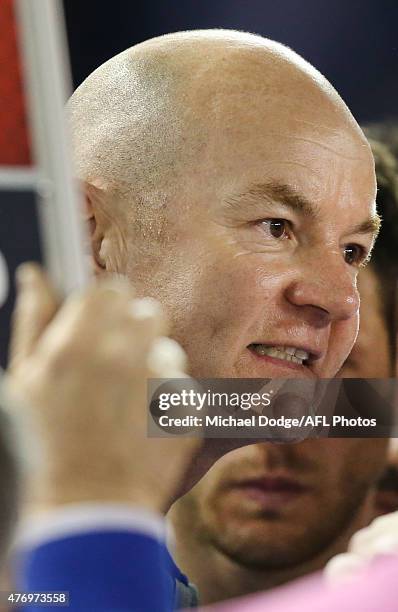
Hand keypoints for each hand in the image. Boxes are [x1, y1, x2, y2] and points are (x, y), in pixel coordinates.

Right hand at [5, 264, 198, 513]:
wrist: (92, 504)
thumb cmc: (46, 443)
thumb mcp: (25, 380)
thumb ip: (34, 320)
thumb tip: (36, 274)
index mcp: (79, 343)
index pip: (109, 289)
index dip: (105, 305)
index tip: (99, 322)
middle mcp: (124, 354)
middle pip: (146, 311)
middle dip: (131, 329)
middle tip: (113, 360)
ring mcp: (160, 381)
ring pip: (167, 346)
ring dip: (151, 362)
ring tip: (127, 398)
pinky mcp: (187, 406)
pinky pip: (181, 383)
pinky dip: (167, 396)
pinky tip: (143, 420)